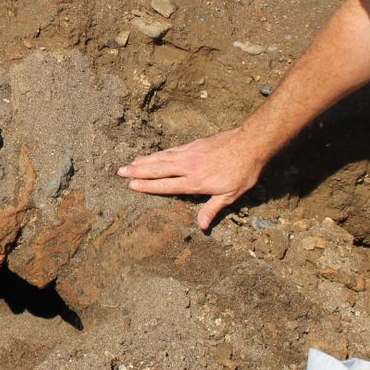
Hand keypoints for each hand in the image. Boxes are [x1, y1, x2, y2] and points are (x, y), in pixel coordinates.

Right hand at [117, 130, 266, 230]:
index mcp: (196, 182)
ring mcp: (190, 153)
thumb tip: (201, 226)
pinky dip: (158, 153)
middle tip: (120, 172)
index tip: (132, 186)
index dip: (148, 187)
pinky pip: (171, 150)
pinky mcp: (194, 144)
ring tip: (130, 163)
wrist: (250, 143)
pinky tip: (152, 155)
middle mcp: (188, 166)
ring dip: (144, 161)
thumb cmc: (243, 172)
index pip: (166, 185)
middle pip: (158, 169)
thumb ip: (213, 209)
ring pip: (162, 157)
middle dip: (138, 172)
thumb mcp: (231, 195)